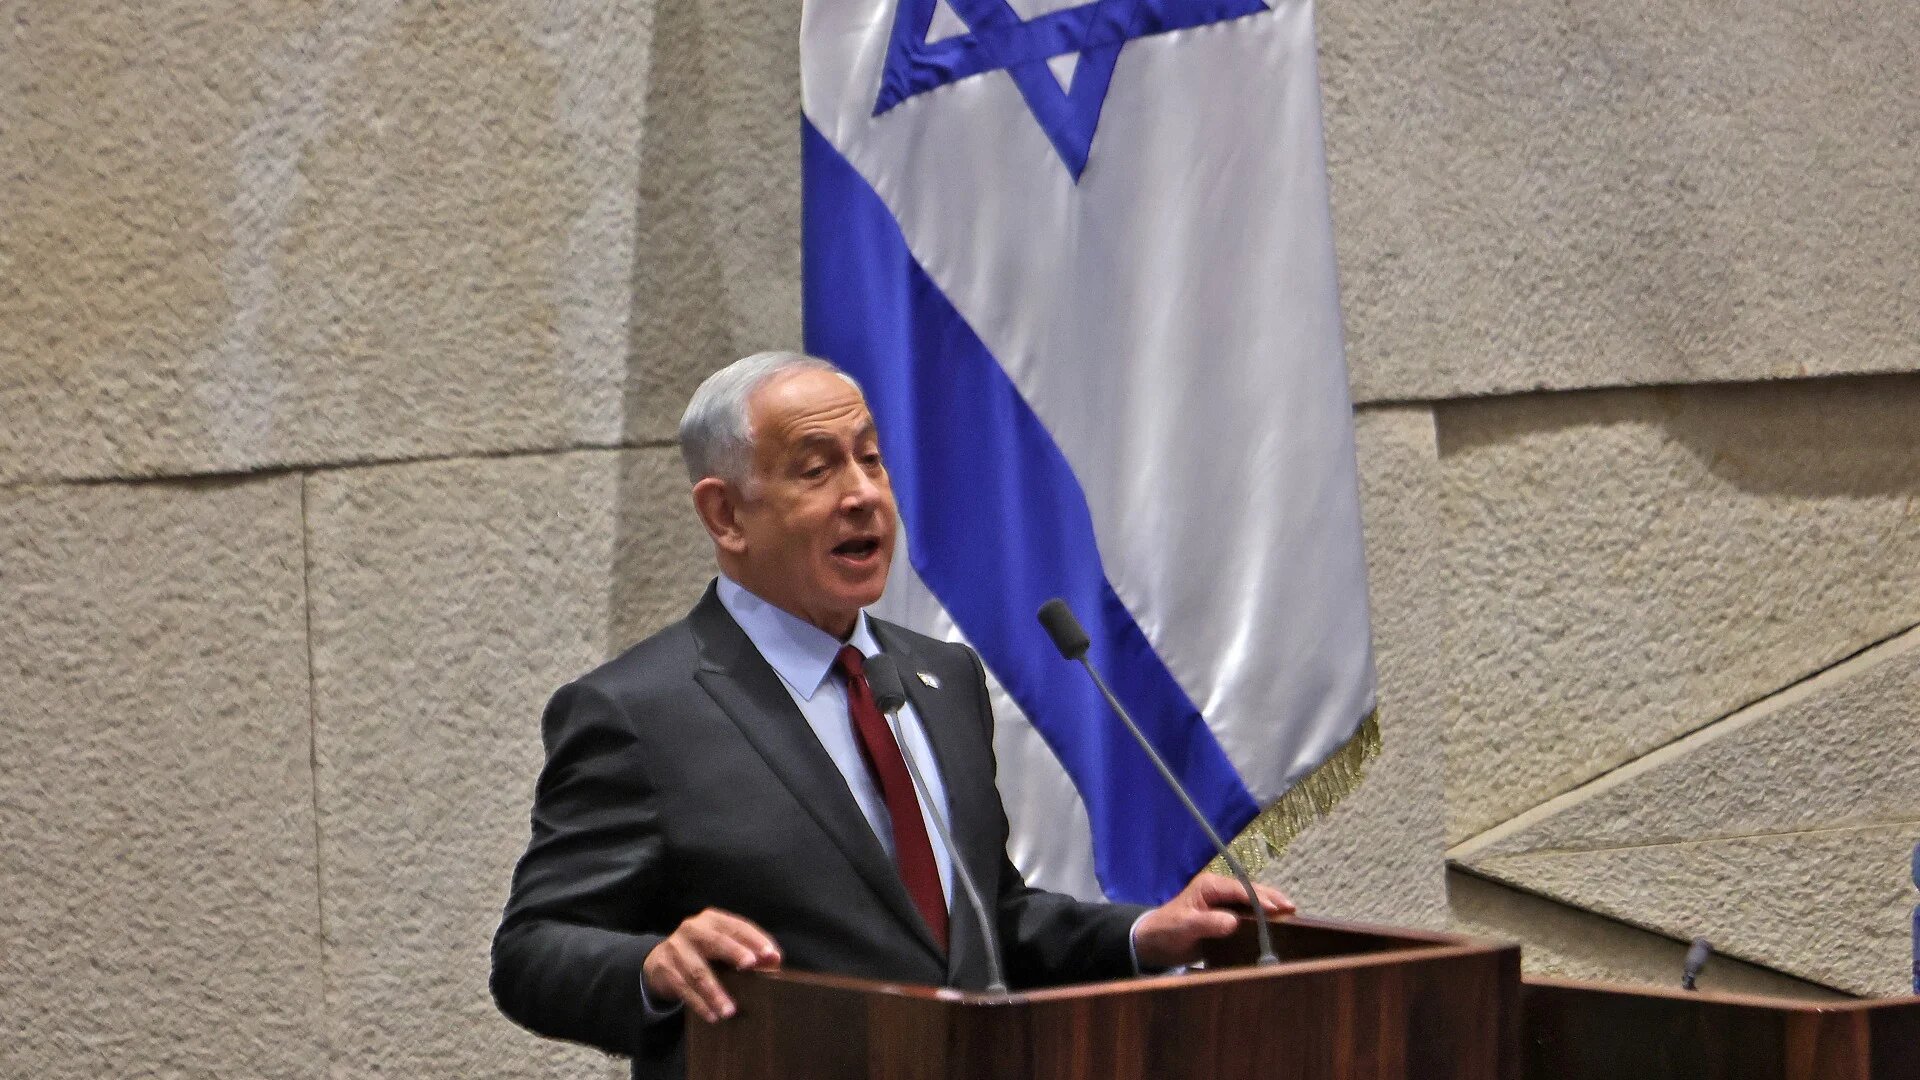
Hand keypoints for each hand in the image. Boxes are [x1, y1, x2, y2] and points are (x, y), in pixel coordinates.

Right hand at [641, 908, 781, 1022]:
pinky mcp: (665, 969)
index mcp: (713, 920)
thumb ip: (749, 951)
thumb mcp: (724, 947)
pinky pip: (684, 989)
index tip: (771, 955)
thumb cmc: (703, 953)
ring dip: (715, 993)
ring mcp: (676, 949)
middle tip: (751, 966)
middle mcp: (693, 930)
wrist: (661, 961)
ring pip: (698, 972)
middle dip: (735, 953)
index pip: (737, 927)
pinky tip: (712, 1016)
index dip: (755, 940)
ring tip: (730, 1011)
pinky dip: (699, 1004)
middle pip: (715, 942)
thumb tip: (775, 961)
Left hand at [1131, 872, 1294, 969]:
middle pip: (1250, 891)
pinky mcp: (1225, 917)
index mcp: (1210, 886)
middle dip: (1271, 898)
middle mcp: (1219, 891)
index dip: (1259, 898)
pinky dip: (1263, 917)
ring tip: (1291, 914)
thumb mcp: (1185, 926)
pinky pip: (1248, 914)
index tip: (1276, 909)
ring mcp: (1223, 904)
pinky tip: (1276, 925)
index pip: (1240, 889)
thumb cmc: (1167, 930)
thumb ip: (1208, 923)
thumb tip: (1233, 922)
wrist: (1154, 943)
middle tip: (1292, 909)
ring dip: (1271, 906)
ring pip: (1252, 901)